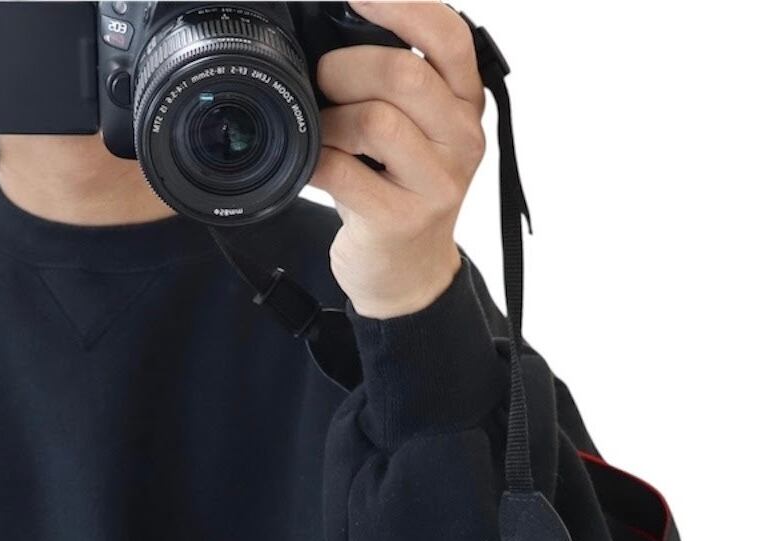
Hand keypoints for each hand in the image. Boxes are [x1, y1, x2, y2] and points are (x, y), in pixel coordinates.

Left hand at [311, 1, 486, 317]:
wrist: (408, 273)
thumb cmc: (402, 192)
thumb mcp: (418, 132)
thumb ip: (399, 85)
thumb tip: (339, 34)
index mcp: (465, 104)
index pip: (448, 36)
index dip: (402, 7)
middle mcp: (461, 139)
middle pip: (402, 75)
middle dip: (345, 68)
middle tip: (321, 83)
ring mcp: (435, 183)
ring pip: (375, 121)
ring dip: (330, 120)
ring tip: (321, 133)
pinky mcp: (400, 220)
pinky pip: (344, 173)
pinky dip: (317, 162)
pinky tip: (315, 166)